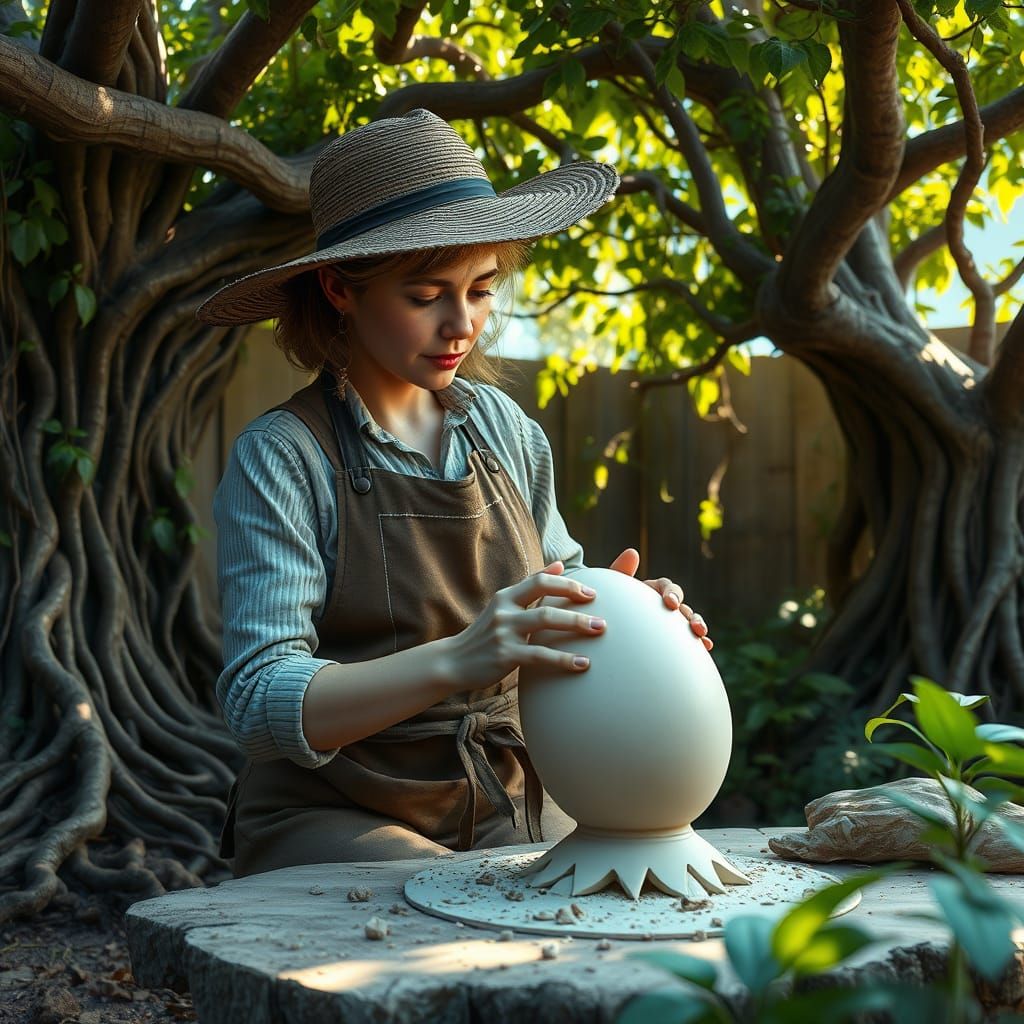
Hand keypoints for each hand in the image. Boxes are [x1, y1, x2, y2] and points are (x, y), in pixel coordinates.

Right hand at [445, 561, 603, 687]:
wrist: (453, 661)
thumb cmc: (485, 634)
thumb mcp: (504, 606)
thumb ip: (531, 587)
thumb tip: (560, 565)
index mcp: (506, 597)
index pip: (540, 580)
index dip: (567, 583)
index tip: (592, 593)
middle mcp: (504, 610)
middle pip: (546, 600)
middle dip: (577, 604)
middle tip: (602, 614)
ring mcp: (504, 632)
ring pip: (545, 622)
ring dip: (575, 625)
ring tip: (600, 630)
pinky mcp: (505, 655)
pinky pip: (540, 655)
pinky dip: (564, 658)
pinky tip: (583, 664)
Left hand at [609, 548, 712, 650]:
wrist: (599, 625)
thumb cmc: (604, 602)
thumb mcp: (610, 586)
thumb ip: (620, 570)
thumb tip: (632, 552)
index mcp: (650, 590)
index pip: (666, 586)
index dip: (671, 593)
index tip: (670, 604)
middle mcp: (662, 605)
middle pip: (682, 606)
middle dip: (690, 614)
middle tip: (693, 626)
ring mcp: (667, 622)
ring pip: (687, 622)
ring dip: (698, 627)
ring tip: (702, 638)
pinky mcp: (669, 638)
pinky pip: (686, 640)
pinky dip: (697, 643)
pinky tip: (706, 648)